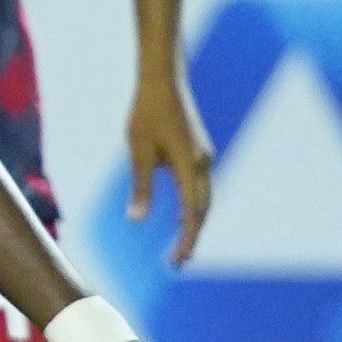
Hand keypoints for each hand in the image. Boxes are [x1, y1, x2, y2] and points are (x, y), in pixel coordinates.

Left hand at [124, 73, 213, 265]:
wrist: (163, 80)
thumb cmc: (146, 112)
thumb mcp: (137, 149)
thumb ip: (140, 185)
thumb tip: (137, 220)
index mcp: (190, 164)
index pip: (193, 212)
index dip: (187, 239)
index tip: (178, 261)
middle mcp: (203, 163)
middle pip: (203, 209)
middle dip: (192, 236)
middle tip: (180, 262)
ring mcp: (203, 157)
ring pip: (204, 198)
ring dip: (194, 222)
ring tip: (182, 245)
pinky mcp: (197, 152)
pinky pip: (199, 186)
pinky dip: (193, 205)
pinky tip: (182, 215)